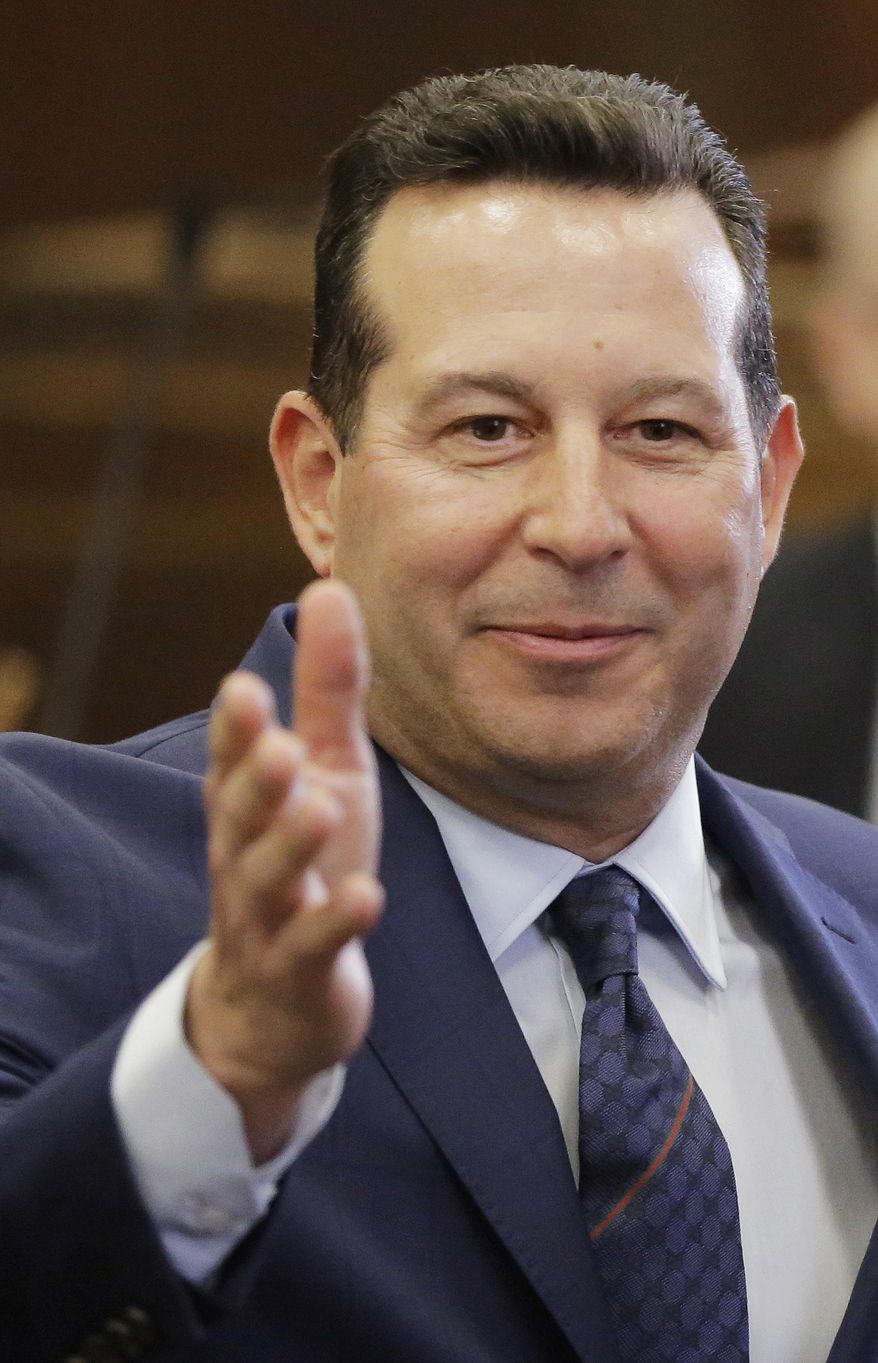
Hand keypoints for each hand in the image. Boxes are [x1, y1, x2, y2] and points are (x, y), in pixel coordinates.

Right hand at [186, 580, 382, 1162]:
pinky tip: (366, 895)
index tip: (244, 687)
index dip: (236, 731)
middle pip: (240, 817)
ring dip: (289, 846)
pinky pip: (313, 946)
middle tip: (276, 745)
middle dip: (254, 781)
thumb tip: (330, 587)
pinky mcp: (300, 969)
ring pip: (267, 882)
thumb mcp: (327, 770)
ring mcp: (268, 917)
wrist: (278, 998)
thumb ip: (327, 689)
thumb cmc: (305, 863)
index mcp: (249, 803)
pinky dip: (336, 922)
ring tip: (319, 808)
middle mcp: (245, 855)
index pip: (232, 761)